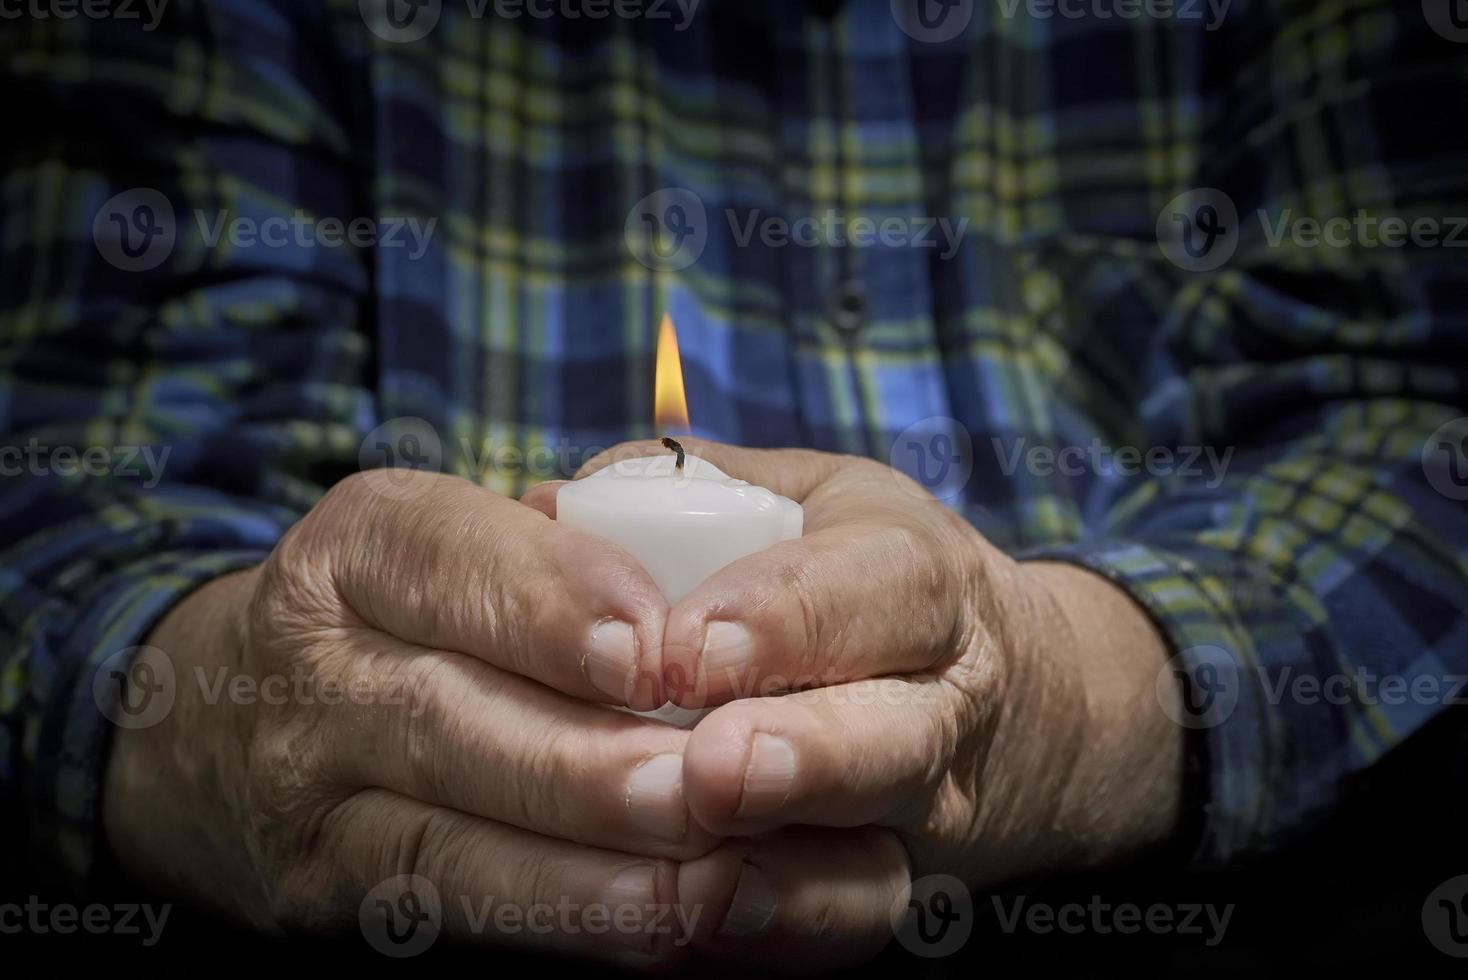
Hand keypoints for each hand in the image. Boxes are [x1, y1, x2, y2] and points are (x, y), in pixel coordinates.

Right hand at [103, 470, 722, 964]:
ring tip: (700, 872)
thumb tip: (721, 582)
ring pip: (441, 839)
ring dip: (583, 866)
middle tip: (708, 781)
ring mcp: (302, 794)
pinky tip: (662, 922)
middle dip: (585, 760)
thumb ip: (563, 554)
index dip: (547, 599)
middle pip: (439, 714)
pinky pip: (452, 914)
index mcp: (355, 549)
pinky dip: (567, 922)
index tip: (651, 646)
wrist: (219, 719)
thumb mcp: (452, 548)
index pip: (439, 552)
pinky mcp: (322, 895)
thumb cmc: (403, 614)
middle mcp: (307, 666)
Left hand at [529, 440, 1183, 963]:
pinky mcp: (894, 893)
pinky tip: (704, 927)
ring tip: (709, 882)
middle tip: (712, 769)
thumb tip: (545, 509)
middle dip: (802, 758)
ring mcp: (926, 817)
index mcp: (918, 579)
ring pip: (879, 860)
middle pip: (894, 740)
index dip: (787, 618)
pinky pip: (845, 934)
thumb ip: (688, 490)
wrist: (999, 693)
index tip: (683, 650)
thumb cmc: (863, 576)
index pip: (880, 588)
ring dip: (789, 878)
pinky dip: (778, 938)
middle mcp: (943, 705)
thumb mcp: (806, 500)